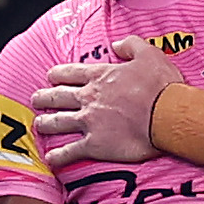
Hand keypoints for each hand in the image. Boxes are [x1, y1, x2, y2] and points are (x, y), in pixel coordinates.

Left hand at [31, 35, 178, 164]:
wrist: (167, 116)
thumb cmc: (161, 86)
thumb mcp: (149, 54)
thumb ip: (130, 45)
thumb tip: (117, 44)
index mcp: (100, 77)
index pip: (70, 73)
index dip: (57, 74)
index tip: (50, 76)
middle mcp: (89, 98)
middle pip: (58, 96)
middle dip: (44, 97)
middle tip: (36, 99)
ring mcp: (89, 122)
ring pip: (58, 122)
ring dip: (46, 124)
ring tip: (39, 124)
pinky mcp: (95, 145)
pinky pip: (70, 151)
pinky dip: (59, 156)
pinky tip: (51, 158)